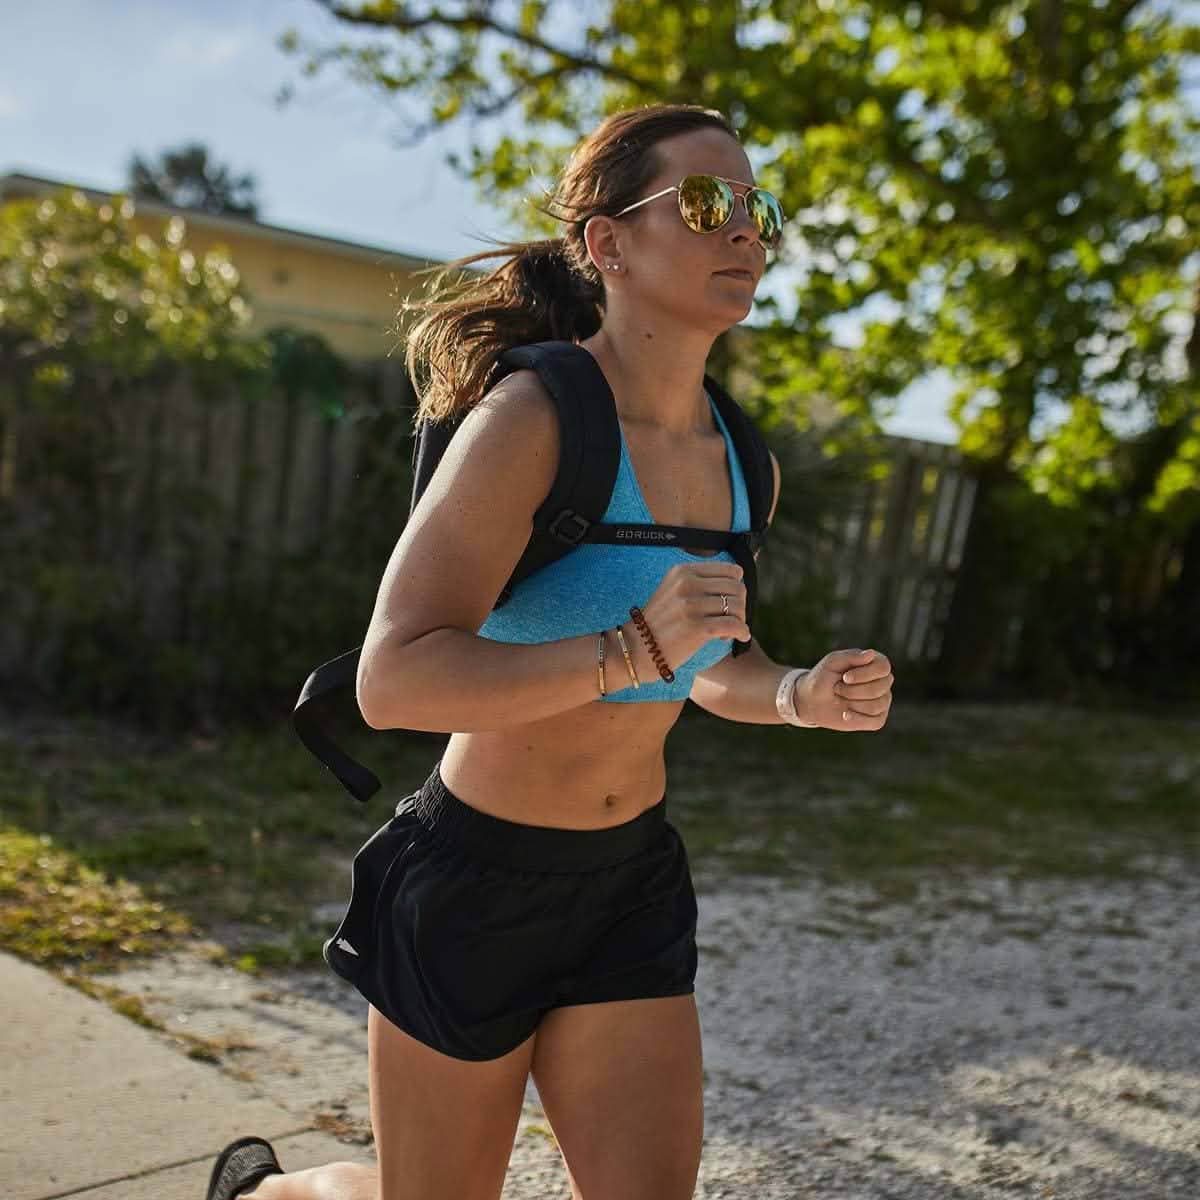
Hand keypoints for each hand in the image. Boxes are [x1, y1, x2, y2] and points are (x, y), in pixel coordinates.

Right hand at [627, 562, 750, 678]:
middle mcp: (687, 584)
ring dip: (740, 620)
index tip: (728, 602)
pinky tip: (740, 637)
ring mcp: (691, 605)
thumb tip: (738, 577)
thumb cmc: (660, 623)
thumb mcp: (673, 590)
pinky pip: (734, 625)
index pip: (730, 571)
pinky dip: (742, 632)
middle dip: (740, 606)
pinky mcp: (697, 627)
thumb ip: (699, 581)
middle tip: (731, 619)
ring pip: (737, 607)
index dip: (736, 587)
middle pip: (737, 588)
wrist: (636, 648)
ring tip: (728, 630)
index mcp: (683, 571)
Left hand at [796, 648, 892, 731]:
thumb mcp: (832, 662)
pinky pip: (875, 722)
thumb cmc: (823, 678)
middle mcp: (883, 681)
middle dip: (852, 690)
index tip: (845, 678)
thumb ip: (851, 656)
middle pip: (880, 688)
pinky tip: (845, 714)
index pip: (883, 667)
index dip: (865, 674)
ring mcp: (883, 701)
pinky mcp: (877, 719)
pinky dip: (856, 718)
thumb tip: (871, 654)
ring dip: (851, 703)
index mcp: (875, 663)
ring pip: (875, 706)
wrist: (813, 701)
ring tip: (841, 698)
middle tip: (837, 688)